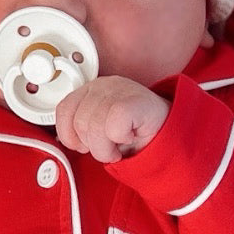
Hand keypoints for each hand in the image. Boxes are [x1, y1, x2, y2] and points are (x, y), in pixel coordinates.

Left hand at [54, 76, 169, 161]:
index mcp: (90, 90)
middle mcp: (103, 85)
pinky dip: (120, 139)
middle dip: (93, 145)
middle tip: (111, 146)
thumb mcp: (100, 129)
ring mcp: (120, 90)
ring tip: (121, 144)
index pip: (64, 110)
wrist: (170, 135)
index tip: (86, 144)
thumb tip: (63, 141)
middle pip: (79, 123)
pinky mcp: (135, 100)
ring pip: (94, 127)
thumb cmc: (135, 133)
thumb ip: (80, 129)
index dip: (71, 135)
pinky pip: (114, 126)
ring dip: (107, 147)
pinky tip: (131, 136)